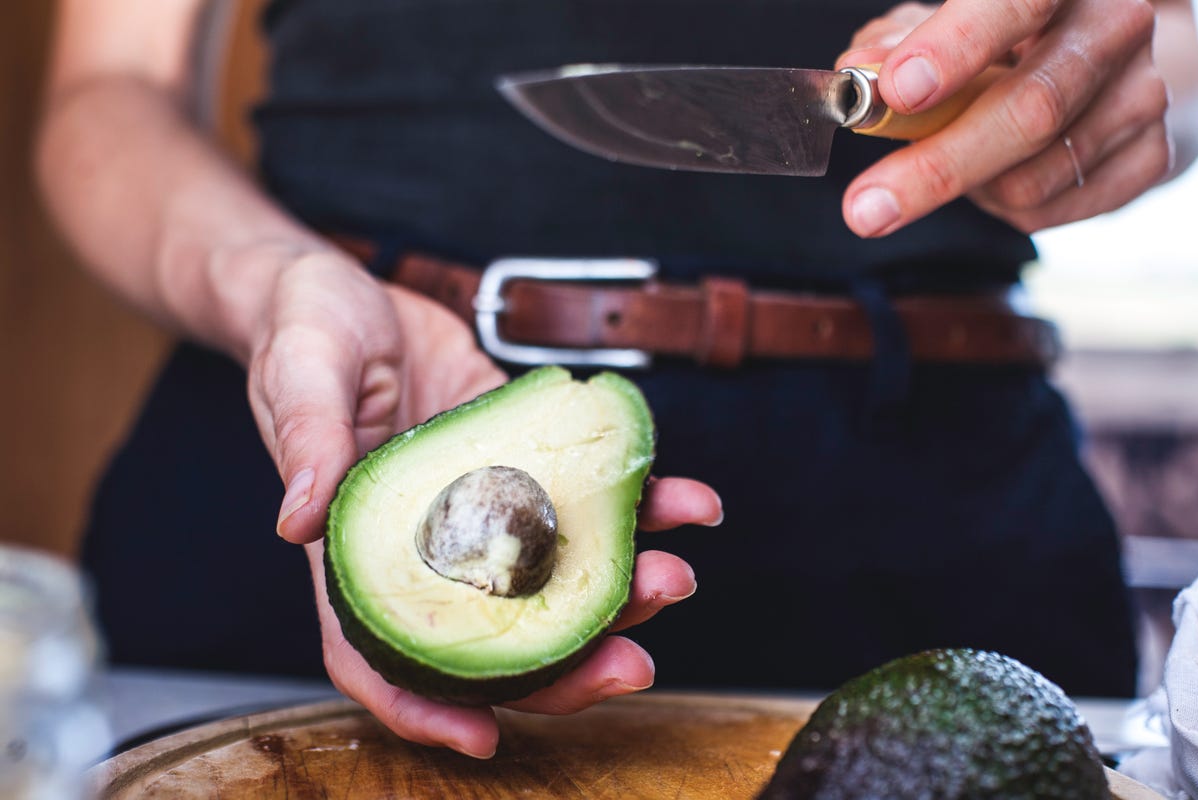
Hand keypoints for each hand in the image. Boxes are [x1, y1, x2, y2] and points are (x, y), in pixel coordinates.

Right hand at [243, 244, 722, 755]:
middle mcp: (428, 545)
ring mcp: (483, 507)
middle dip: (568, 662)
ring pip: (555, 576)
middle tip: (635, 661)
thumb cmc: (302, 331)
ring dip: (620, 588)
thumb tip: (295, 522)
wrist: (349, 287)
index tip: (484, 739)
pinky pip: (584, 498)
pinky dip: (639, 505)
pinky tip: (685, 498)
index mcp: (359, 549)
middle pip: (495, 635)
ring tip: (677, 572)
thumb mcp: (298, 372)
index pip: (376, 653)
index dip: (422, 706)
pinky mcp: (524, 461)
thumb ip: (306, 440)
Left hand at [835, 0, 1171, 235]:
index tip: (896, 90)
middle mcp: (1115, 28)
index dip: (956, 47)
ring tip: (953, 159)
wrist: (1108, 69)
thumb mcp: (945, 26)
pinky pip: (1048, 210)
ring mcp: (1141, 95)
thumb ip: (898, 43)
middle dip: (936, 167)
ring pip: (1031, 177)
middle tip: (863, 206)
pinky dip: (1000, 207)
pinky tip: (996, 175)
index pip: (1017, 2)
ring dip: (968, 186)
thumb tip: (860, 69)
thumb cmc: (1008, 40)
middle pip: (1030, 109)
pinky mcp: (1150, 156)